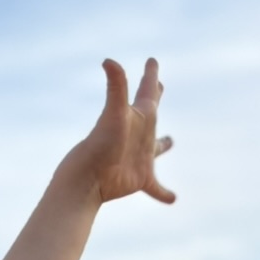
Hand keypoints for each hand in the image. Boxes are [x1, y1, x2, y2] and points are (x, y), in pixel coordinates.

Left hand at [65, 56, 175, 205]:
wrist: (87, 179)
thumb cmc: (99, 145)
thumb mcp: (113, 114)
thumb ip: (116, 87)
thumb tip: (108, 60)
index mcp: (138, 116)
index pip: (147, 90)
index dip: (151, 75)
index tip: (151, 61)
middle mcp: (140, 134)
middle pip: (151, 111)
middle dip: (155, 97)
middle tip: (160, 85)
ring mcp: (141, 157)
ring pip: (156, 148)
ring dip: (163, 145)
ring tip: (170, 141)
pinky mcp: (141, 179)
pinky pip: (156, 188)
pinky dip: (164, 193)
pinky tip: (172, 199)